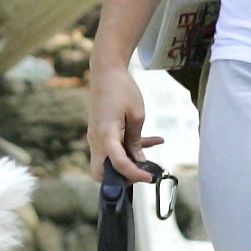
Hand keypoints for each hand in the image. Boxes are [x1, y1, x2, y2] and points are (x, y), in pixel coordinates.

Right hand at [87, 61, 163, 182]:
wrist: (106, 72)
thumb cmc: (122, 89)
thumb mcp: (137, 114)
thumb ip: (136, 140)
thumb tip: (139, 160)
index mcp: (106, 135)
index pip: (118, 164)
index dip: (134, 175)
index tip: (149, 178)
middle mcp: (96, 140)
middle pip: (100, 173)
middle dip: (119, 178)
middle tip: (139, 172)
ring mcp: (96, 137)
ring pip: (107, 162)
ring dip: (127, 162)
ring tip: (150, 157)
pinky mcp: (100, 133)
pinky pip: (113, 148)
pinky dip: (128, 149)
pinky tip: (154, 141)